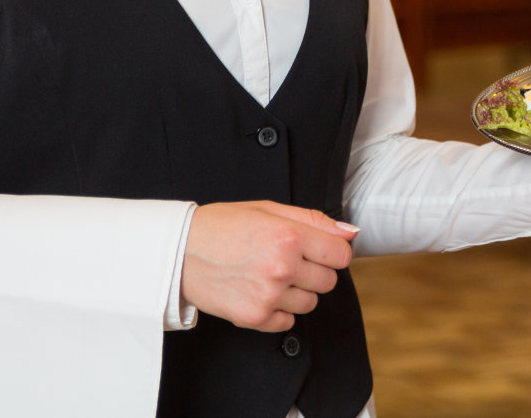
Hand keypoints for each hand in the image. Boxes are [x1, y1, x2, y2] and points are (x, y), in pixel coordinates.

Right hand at [181, 201, 357, 332]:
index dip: (332, 250)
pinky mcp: (255, 318)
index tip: (319, 249)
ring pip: (311, 302)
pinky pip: (288, 321)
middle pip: (329, 280)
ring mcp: (269, 296)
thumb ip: (314, 220)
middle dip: (315, 269)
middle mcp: (282, 268)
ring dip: (298, 290)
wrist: (180, 252)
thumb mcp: (269, 209)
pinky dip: (279, 309)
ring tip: (270, 274)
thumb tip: (350, 233)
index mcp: (288, 236)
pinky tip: (260, 290)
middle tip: (288, 259)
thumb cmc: (222, 226)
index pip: (341, 254)